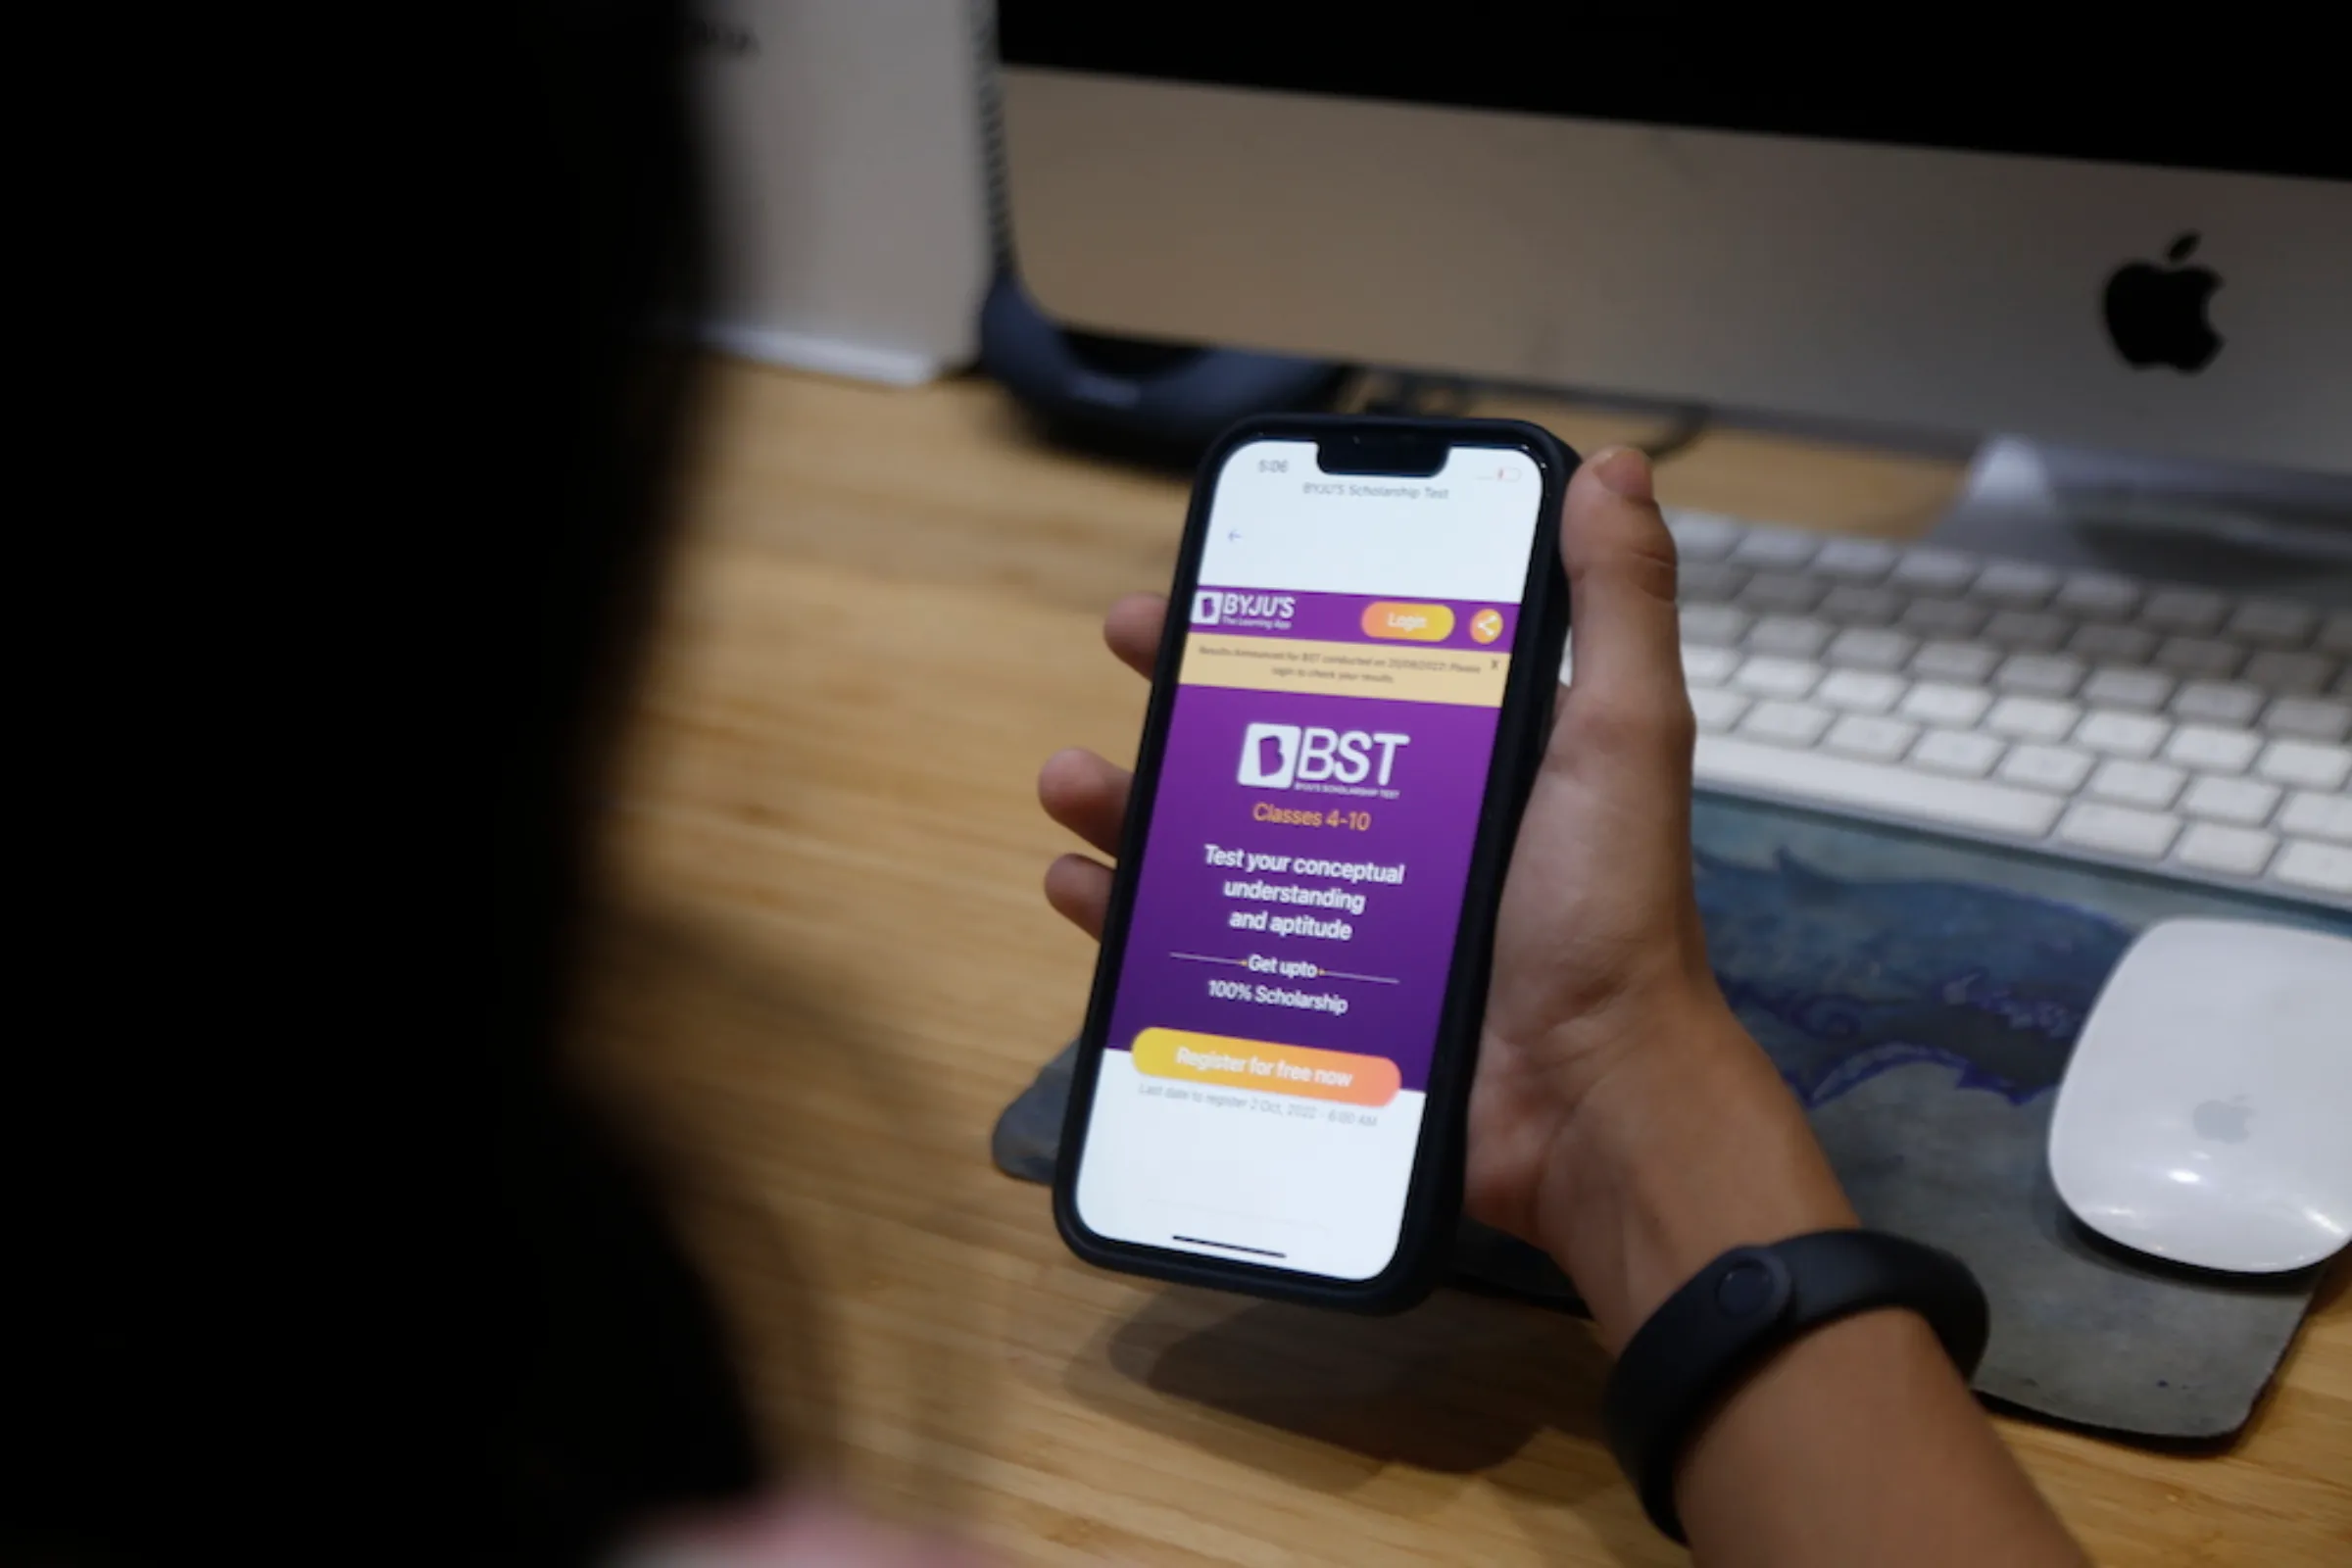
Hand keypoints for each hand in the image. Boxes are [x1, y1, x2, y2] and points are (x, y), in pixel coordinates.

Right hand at [1039, 447, 1847, 1343]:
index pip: (1357, 657)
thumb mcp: (1621, 740)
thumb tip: (1615, 470)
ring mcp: (1343, 914)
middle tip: (1128, 643)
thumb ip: (1619, 607)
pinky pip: (1190, 948)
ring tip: (1075, 779)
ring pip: (1211, 837)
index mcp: (1463, 756)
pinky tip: (1081, 885)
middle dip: (1185, 686)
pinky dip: (1125, 915)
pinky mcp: (1304, 1000)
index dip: (1286, 602)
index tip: (1227, 563)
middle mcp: (1396, 825)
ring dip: (1131, 798)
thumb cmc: (1610, 922)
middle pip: (1265, 738)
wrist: (1586, 1109)